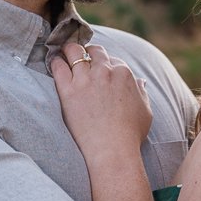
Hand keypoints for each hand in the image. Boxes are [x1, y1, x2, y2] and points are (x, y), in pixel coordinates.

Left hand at [50, 42, 151, 163]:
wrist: (112, 149)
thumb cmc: (130, 134)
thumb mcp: (145, 111)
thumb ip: (142, 93)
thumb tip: (140, 82)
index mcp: (124, 73)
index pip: (112, 59)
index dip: (105, 64)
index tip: (99, 70)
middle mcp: (105, 71)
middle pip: (93, 51)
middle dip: (88, 52)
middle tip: (81, 58)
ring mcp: (86, 79)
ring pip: (74, 52)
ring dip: (69, 51)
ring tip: (64, 53)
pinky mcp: (68, 90)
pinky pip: (58, 67)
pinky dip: (56, 62)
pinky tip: (55, 64)